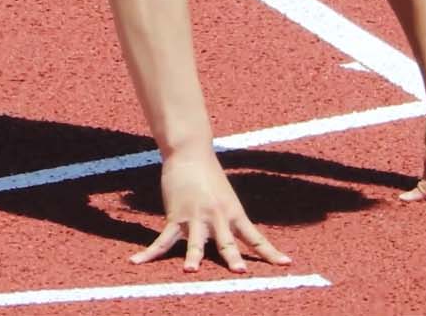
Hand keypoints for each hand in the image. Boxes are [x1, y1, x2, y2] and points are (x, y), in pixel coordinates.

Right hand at [132, 148, 290, 272]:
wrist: (190, 153)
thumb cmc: (208, 176)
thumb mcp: (226, 199)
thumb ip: (229, 220)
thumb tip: (237, 235)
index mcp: (234, 214)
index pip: (256, 238)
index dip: (271, 252)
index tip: (287, 264)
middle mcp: (216, 218)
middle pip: (226, 242)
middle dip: (232, 258)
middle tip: (239, 272)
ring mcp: (194, 218)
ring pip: (194, 242)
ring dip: (193, 257)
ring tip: (190, 271)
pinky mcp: (174, 216)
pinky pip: (162, 239)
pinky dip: (150, 253)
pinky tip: (137, 262)